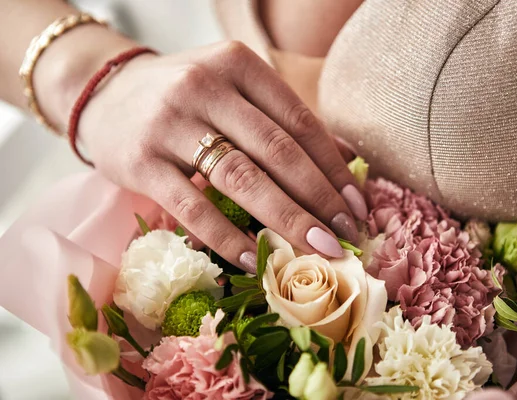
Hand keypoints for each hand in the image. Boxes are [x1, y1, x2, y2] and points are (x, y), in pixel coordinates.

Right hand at [77, 41, 367, 271]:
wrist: (103, 94)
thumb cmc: (184, 98)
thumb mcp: (233, 90)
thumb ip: (282, 120)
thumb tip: (345, 161)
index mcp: (238, 64)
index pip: (299, 121)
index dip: (334, 168)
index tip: (358, 206)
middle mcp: (205, 86)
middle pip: (276, 151)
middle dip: (318, 199)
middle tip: (345, 235)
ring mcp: (169, 123)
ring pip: (241, 178)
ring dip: (285, 219)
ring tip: (315, 250)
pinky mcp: (140, 161)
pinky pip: (192, 207)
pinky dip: (227, 237)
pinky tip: (254, 258)